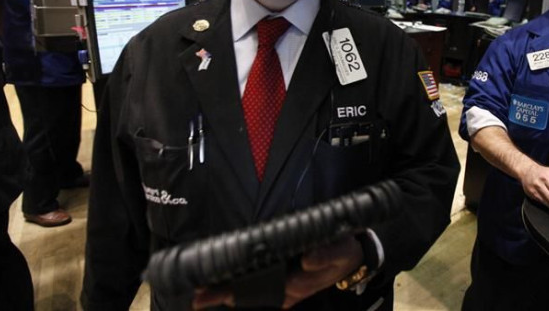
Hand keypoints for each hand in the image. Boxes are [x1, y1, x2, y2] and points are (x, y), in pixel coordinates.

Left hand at [192, 235, 363, 309]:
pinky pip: (259, 288)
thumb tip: (307, 260)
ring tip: (200, 295)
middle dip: (224, 296)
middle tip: (197, 298)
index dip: (238, 292)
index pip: (262, 291)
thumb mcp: (341, 250)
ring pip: (251, 294)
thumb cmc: (344, 252)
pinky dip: (240, 287)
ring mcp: (284, 289)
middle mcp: (286, 291)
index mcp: (297, 285)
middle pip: (251, 296)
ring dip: (227, 293)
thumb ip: (326, 254)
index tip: (219, 294)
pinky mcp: (283, 284)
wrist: (352, 256)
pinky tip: (222, 284)